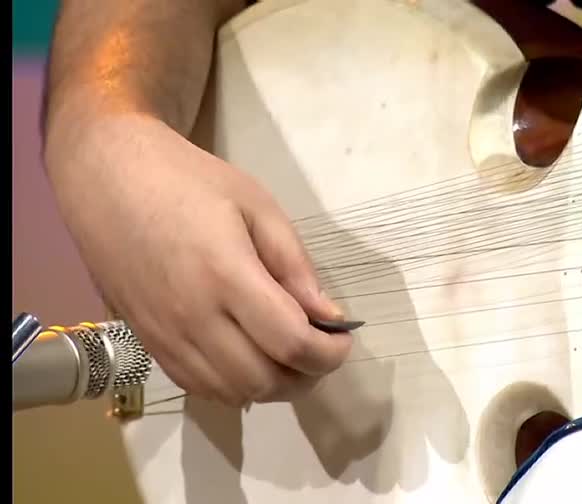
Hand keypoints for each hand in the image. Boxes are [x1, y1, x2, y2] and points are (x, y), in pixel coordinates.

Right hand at [45, 115, 352, 405]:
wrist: (107, 178)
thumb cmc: (188, 181)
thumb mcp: (257, 206)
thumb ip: (295, 265)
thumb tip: (328, 317)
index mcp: (226, 275)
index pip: (291, 343)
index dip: (328, 354)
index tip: (342, 340)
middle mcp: (193, 317)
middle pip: (264, 380)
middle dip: (305, 375)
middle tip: (319, 349)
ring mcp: (165, 336)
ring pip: (232, 394)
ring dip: (271, 386)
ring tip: (288, 356)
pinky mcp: (148, 344)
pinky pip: (199, 388)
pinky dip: (234, 386)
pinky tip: (248, 358)